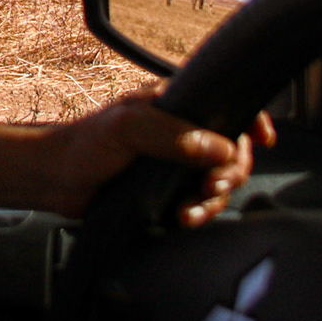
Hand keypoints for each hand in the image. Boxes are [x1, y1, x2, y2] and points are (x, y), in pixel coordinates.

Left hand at [0, 88, 275, 225]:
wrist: (57, 181)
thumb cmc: (86, 144)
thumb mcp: (129, 128)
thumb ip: (176, 134)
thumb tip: (223, 148)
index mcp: (175, 104)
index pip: (227, 103)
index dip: (252, 119)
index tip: (263, 139)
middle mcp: (181, 131)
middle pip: (233, 149)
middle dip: (231, 171)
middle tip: (213, 186)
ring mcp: (177, 162)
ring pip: (219, 180)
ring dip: (213, 198)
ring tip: (191, 209)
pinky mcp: (169, 190)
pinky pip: (201, 202)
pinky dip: (199, 212)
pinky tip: (183, 217)